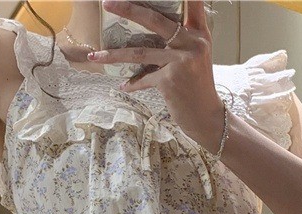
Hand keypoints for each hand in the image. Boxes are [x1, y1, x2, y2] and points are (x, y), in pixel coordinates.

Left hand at [89, 0, 225, 150]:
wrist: (206, 115)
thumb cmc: (199, 84)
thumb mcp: (198, 55)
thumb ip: (183, 37)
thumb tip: (154, 22)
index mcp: (199, 33)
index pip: (193, 2)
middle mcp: (192, 43)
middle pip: (154, 20)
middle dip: (128, 9)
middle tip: (107, 3)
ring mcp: (180, 62)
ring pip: (140, 52)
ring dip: (114, 55)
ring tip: (95, 56)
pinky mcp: (169, 81)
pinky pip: (144, 78)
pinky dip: (133, 84)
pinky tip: (123, 86)